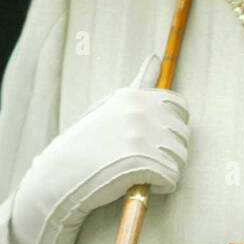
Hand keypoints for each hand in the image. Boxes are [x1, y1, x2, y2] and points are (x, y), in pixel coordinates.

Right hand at [9, 53, 188, 243]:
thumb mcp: (111, 106)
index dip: (172, 127)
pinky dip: (160, 187)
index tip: (153, 138)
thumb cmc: (88, 143)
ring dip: (166, 171)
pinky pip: (172, 179)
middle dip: (169, 151)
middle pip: (183, 135)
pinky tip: (138, 184)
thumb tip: (156, 57)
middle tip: (143, 160)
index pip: (179, 106)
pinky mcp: (142, 164)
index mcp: (134, 96)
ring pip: (180, 159)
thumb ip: (139, 83)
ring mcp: (141, 137)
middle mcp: (139, 112)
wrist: (60, 177)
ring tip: (139, 172)